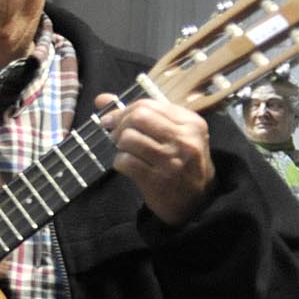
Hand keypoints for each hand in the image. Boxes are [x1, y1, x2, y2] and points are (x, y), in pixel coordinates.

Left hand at [98, 93, 212, 227]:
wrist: (197, 200)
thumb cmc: (182, 162)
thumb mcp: (173, 133)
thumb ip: (142, 113)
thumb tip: (101, 98)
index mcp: (191, 123)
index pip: (149, 104)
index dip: (123, 110)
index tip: (112, 119)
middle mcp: (184, 139)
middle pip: (138, 117)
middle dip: (119, 125)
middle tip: (115, 136)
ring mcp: (171, 160)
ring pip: (129, 138)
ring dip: (119, 145)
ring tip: (125, 151)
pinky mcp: (158, 179)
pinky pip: (125, 161)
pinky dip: (119, 162)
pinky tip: (127, 165)